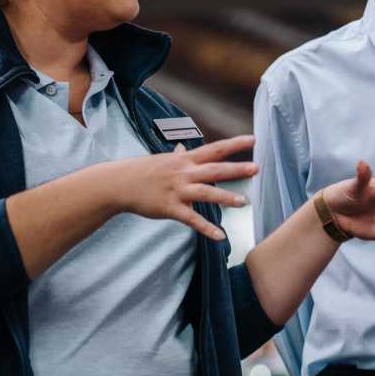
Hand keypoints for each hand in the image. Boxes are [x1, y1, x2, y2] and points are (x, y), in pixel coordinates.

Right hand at [114, 135, 258, 239]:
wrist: (118, 183)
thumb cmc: (143, 171)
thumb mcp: (164, 159)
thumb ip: (179, 155)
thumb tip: (183, 145)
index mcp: (185, 159)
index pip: (214, 149)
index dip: (234, 144)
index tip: (254, 140)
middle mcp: (184, 173)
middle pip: (214, 169)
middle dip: (235, 169)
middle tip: (256, 168)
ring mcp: (177, 190)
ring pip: (205, 192)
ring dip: (225, 197)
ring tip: (243, 202)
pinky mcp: (170, 208)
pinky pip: (191, 219)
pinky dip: (206, 228)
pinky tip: (220, 236)